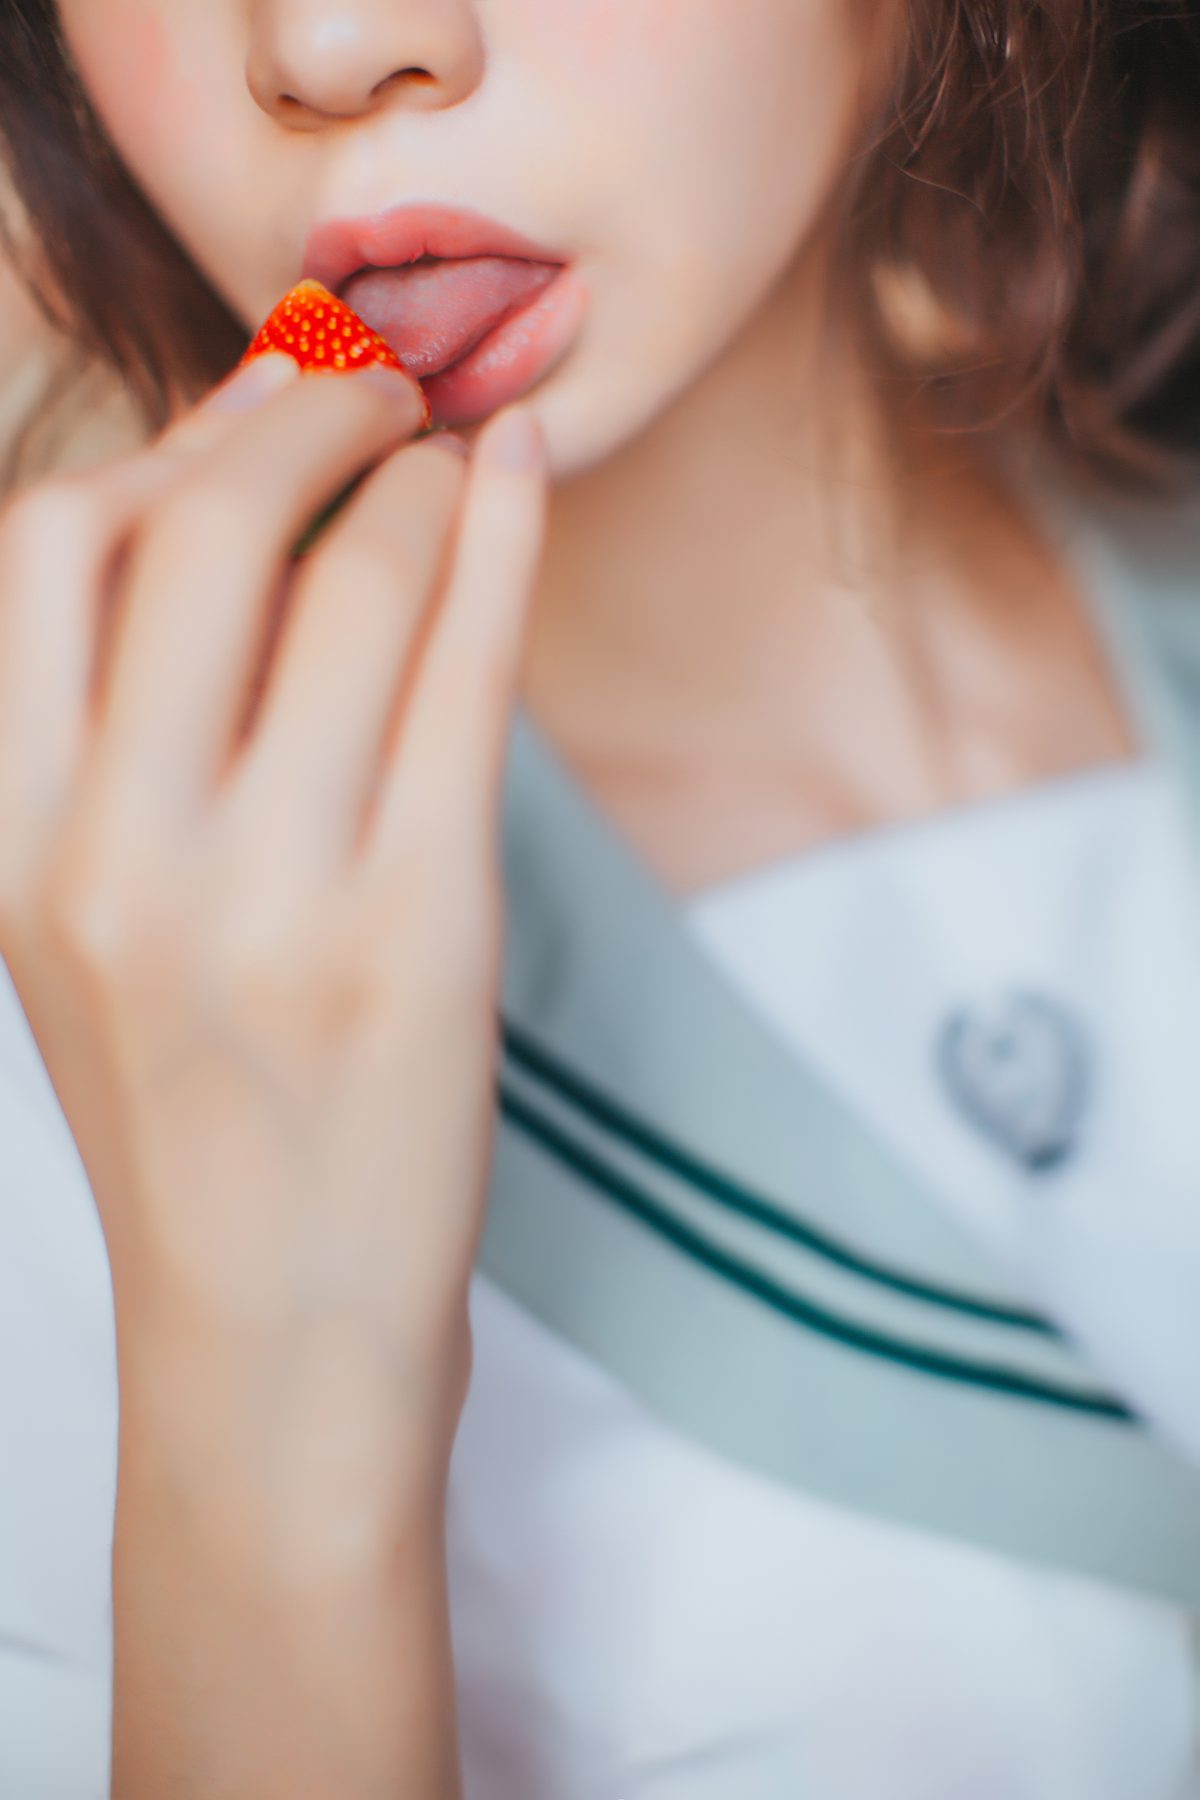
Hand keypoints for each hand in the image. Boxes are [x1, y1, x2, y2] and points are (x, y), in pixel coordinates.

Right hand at [0, 350, 547, 1480]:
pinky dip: (502, 543)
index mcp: (20, 841)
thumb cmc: (201, 1126)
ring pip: (352, 580)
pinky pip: (465, 672)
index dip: (170, 437)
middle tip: (377, 373)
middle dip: (303, 405)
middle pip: (201, 524)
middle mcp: (124, 853)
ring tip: (455, 444)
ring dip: (415, 471)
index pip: (54, 550)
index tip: (257, 403)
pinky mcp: (421, 926)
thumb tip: (241, 522)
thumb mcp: (96, 937)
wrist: (275, 1338)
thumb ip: (132, 748)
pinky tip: (518, 476)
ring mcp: (275, 892)